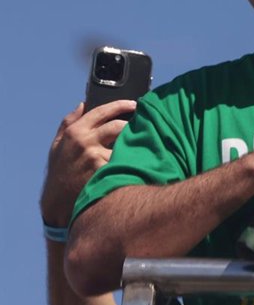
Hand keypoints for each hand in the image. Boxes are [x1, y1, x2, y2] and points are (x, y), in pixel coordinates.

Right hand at [40, 101, 136, 226]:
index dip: (122, 105)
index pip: (102, 111)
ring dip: (134, 143)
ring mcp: (95, 156)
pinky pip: (124, 160)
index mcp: (75, 131)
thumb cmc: (60, 171)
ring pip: (124, 144)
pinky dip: (131, 159)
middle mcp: (85, 141)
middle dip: (133, 124)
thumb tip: (83, 104)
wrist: (58, 201)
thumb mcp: (58, 145)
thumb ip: (69, 122)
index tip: (135, 103)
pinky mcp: (104, 170)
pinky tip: (137, 160)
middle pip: (118, 125)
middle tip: (143, 124)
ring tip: (142, 143)